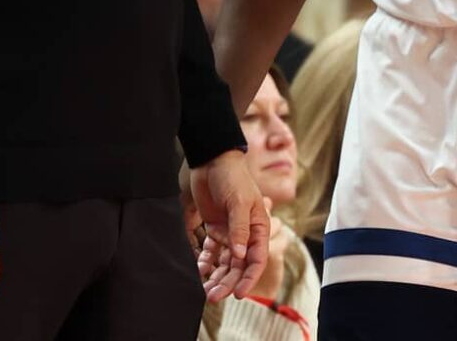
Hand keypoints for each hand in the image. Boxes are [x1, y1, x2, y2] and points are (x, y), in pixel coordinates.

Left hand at [188, 150, 269, 302]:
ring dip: (216, 277)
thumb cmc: (232, 177)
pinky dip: (205, 263)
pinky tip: (198, 272)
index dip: (248, 278)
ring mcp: (229, 232)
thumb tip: (240, 255)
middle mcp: (245, 234)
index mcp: (259, 228)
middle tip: (213, 296)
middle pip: (238, 266)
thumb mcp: (239, 201)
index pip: (256, 259)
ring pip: (225, 263)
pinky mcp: (214, 228)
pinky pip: (211, 252)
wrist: (212, 160)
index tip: (238, 294)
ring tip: (204, 291)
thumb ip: (239, 229)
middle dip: (227, 282)